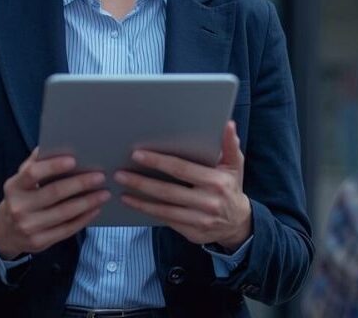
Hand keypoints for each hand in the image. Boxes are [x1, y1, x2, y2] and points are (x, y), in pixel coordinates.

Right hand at [0, 148, 109, 258]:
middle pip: (54, 193)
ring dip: (88, 202)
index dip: (53, 166)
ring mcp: (28, 227)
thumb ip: (35, 164)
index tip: (74, 160)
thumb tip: (54, 143)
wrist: (6, 233)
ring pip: (64, 213)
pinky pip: (67, 229)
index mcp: (14, 186)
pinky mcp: (39, 242)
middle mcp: (18, 207)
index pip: (33, 173)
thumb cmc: (21, 198)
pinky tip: (95, 209)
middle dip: (80, 184)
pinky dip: (84, 219)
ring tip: (104, 193)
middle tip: (100, 177)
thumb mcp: (21, 180)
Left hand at [115, 121, 251, 250]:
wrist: (237, 223)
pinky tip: (135, 204)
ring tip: (122, 190)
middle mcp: (207, 201)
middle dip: (141, 182)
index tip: (138, 155)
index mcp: (216, 181)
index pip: (181, 169)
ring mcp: (199, 219)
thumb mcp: (235, 165)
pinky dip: (149, 212)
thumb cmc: (231, 188)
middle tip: (120, 174)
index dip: (158, 162)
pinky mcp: (191, 232)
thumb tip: (228, 124)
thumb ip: (230, 145)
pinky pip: (166, 221)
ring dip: (140, 200)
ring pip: (163, 209)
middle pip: (167, 191)